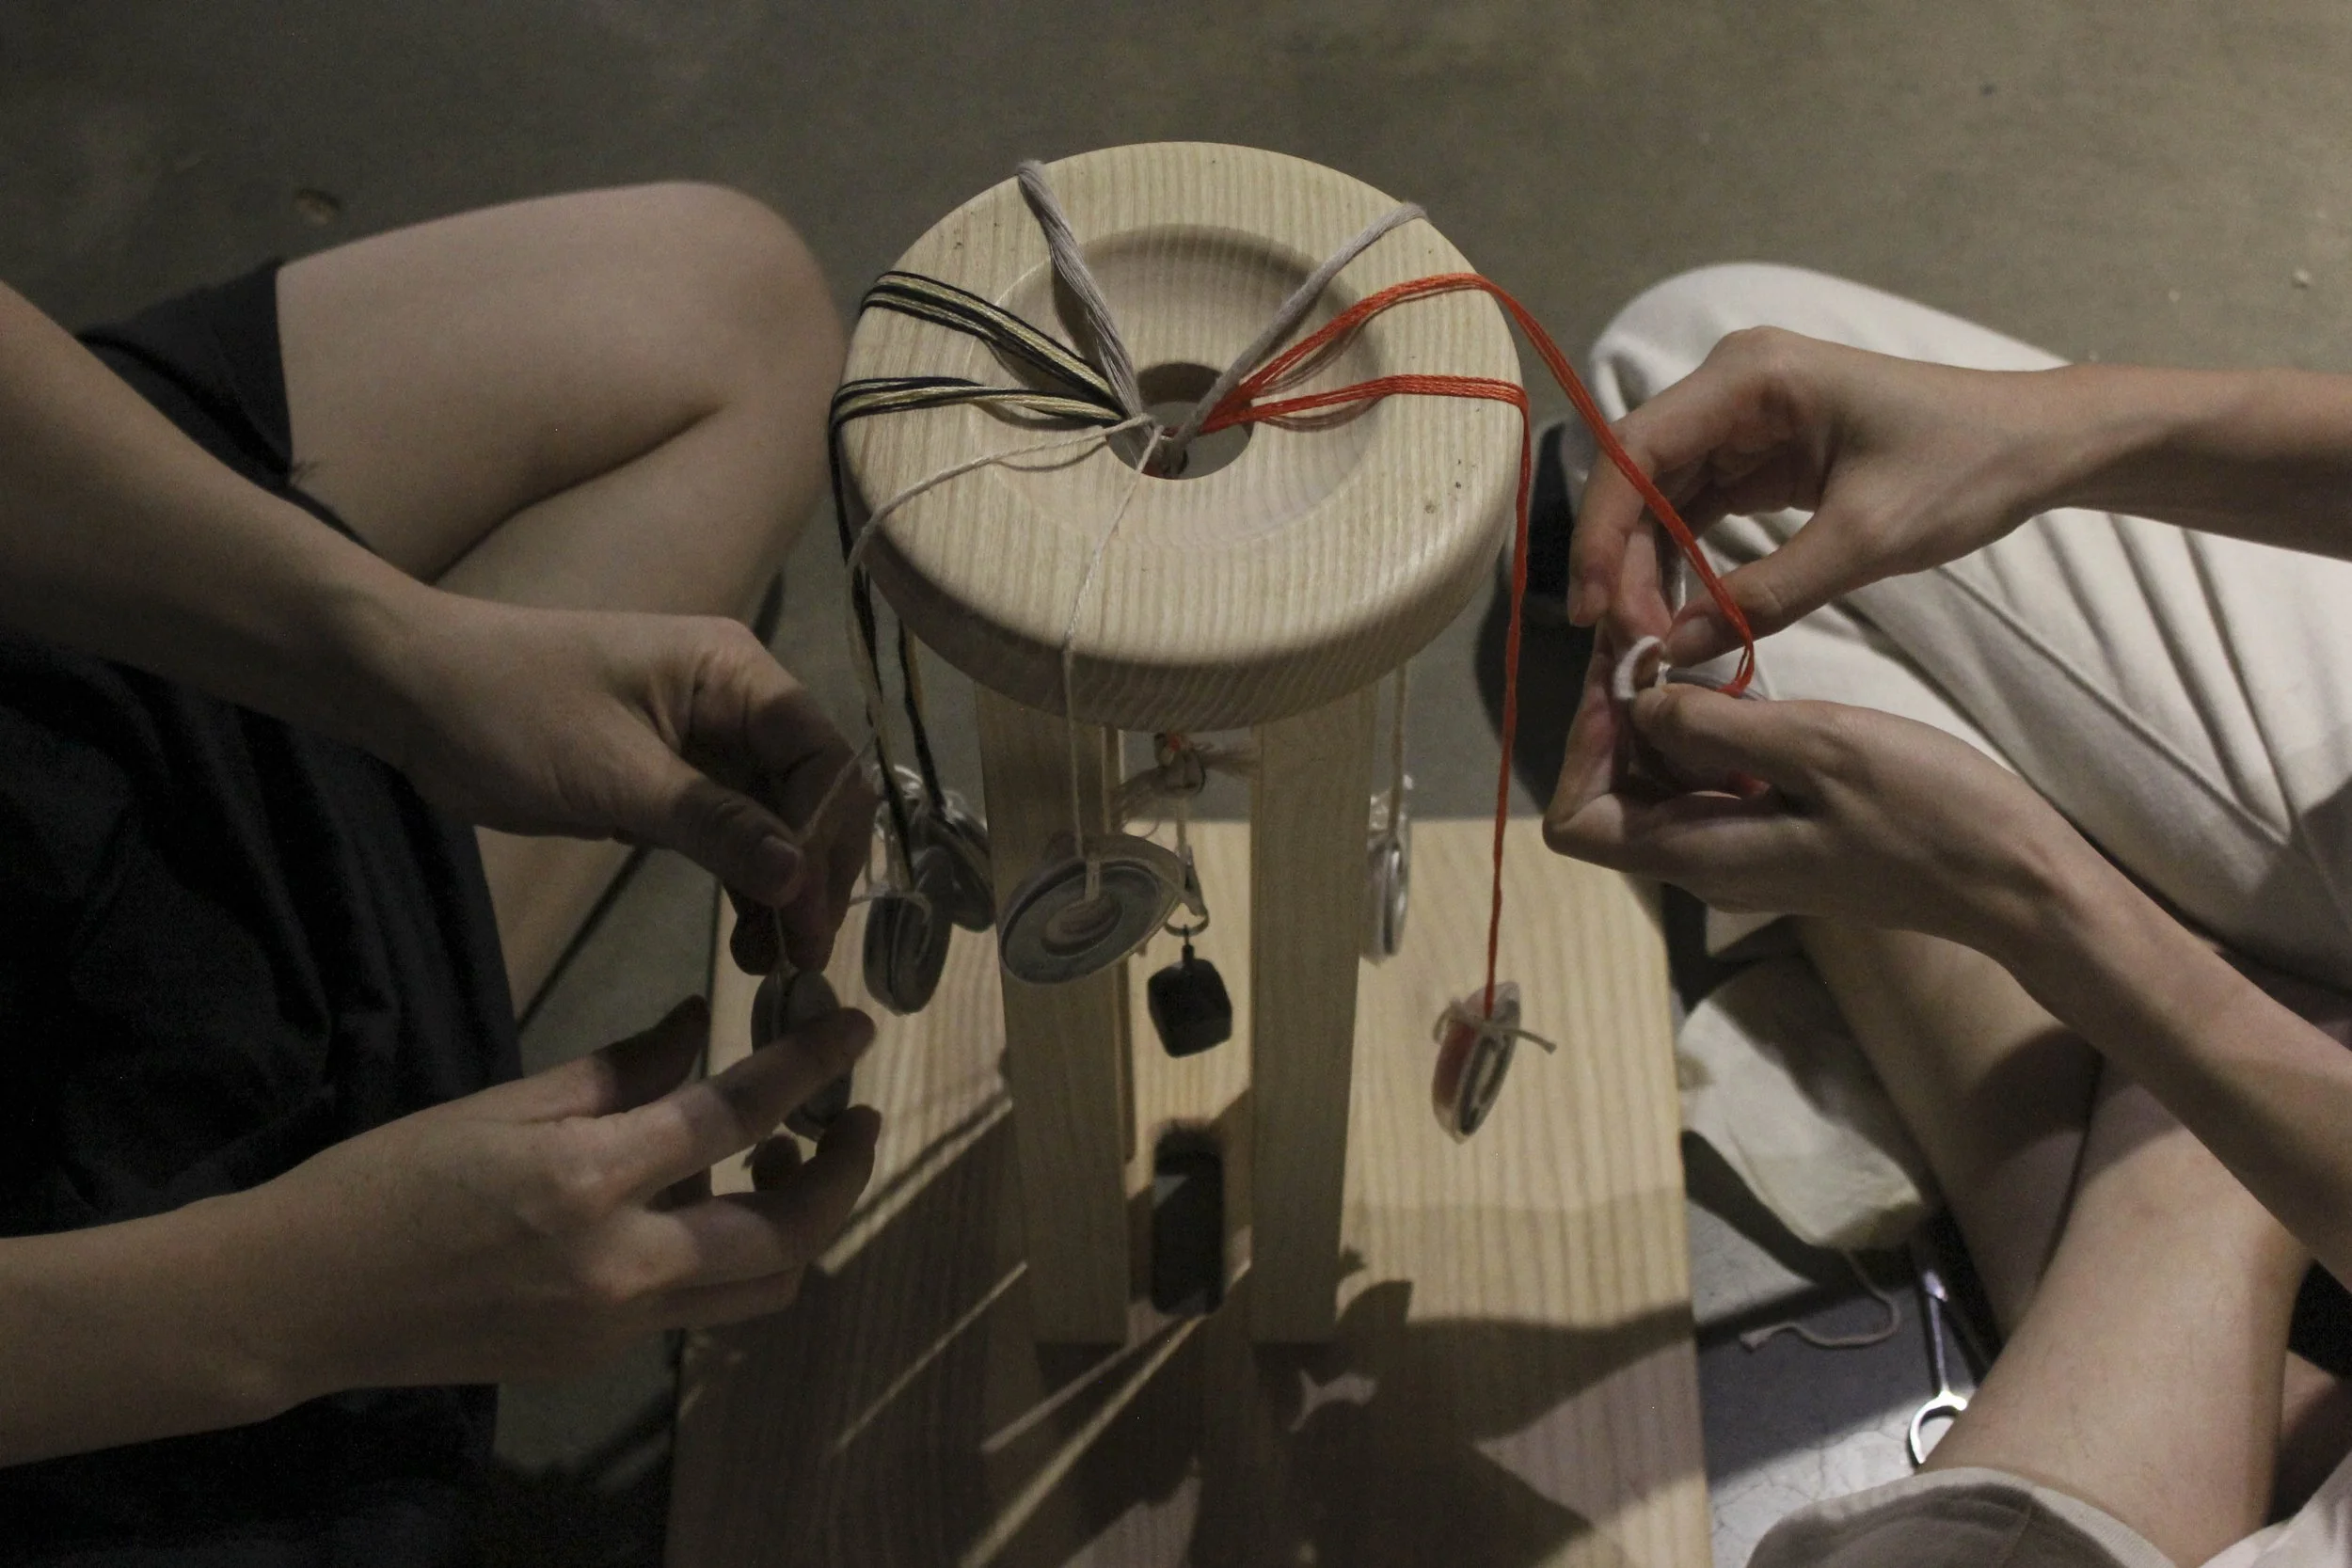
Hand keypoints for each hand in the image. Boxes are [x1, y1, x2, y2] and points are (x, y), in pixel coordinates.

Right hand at [244, 995, 878, 1390]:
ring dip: (800, 1226)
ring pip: (763, 1288)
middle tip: (856, 1117)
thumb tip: (702, 1027)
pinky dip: (730, 1256)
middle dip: (844, 1171)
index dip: (812, 1065)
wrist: (306, 1301)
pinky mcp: (601, 1360)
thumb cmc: (388, 1181)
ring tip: (784, 1160)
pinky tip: (707, 1205)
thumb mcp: (504, 1103)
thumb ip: (618, 1071)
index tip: (859, 1030)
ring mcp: (617, 1326)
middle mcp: (622, 1265)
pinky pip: (702, 1309)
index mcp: (589, 1179)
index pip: (739, 1111)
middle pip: (788, 1230)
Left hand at [376, 592, 872, 972]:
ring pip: (777, 821)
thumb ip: (716, 825)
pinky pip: (732, 832)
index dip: (827, 842)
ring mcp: (708, 740)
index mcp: (737, 673)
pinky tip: (744, 937)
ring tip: (769, 962)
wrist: (413, 694)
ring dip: (782, 888)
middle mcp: (739, 700)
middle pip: (812, 793)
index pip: (823, 759)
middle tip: (799, 958)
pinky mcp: (674, 778)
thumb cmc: (512, 714)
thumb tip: (801, 878)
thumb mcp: (616, 777)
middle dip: (814, 874)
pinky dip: (743, 881)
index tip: (809, 921)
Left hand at [1545, 680, 2087, 958]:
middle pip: (1611, 796)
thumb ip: (1715, 727)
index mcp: (1701, 856)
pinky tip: (1739, 689)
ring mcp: (1743, 852)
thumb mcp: (1818, 748)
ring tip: (1687, 653)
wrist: (2016, 882)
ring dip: (1661, 722)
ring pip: (1659, 786)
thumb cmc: (1929, 814)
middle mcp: (1706, 865)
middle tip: (1649, 643)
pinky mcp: (1780, 835)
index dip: (1579, 750)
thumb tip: (1637, 702)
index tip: (1623, 679)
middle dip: (1616, 719)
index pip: (1575, 823)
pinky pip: (1712, 786)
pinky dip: (1708, 736)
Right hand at [1568, 327, 2075, 662]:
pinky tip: (1677, 616)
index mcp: (1752, 376)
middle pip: (1636, 477)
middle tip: (1631, 647)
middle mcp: (1733, 385)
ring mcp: (1743, 419)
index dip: (1601, 534)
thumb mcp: (1867, 540)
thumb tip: (1676, 652)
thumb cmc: (1966, 467)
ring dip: (1645, 569)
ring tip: (1651, 643)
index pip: (1635, 452)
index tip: (1596, 611)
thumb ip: (1767, 596)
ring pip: (1657, 498)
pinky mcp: (1760, 454)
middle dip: (1622, 562)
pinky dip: (1678, 563)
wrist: (2037, 445)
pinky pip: (1693, 510)